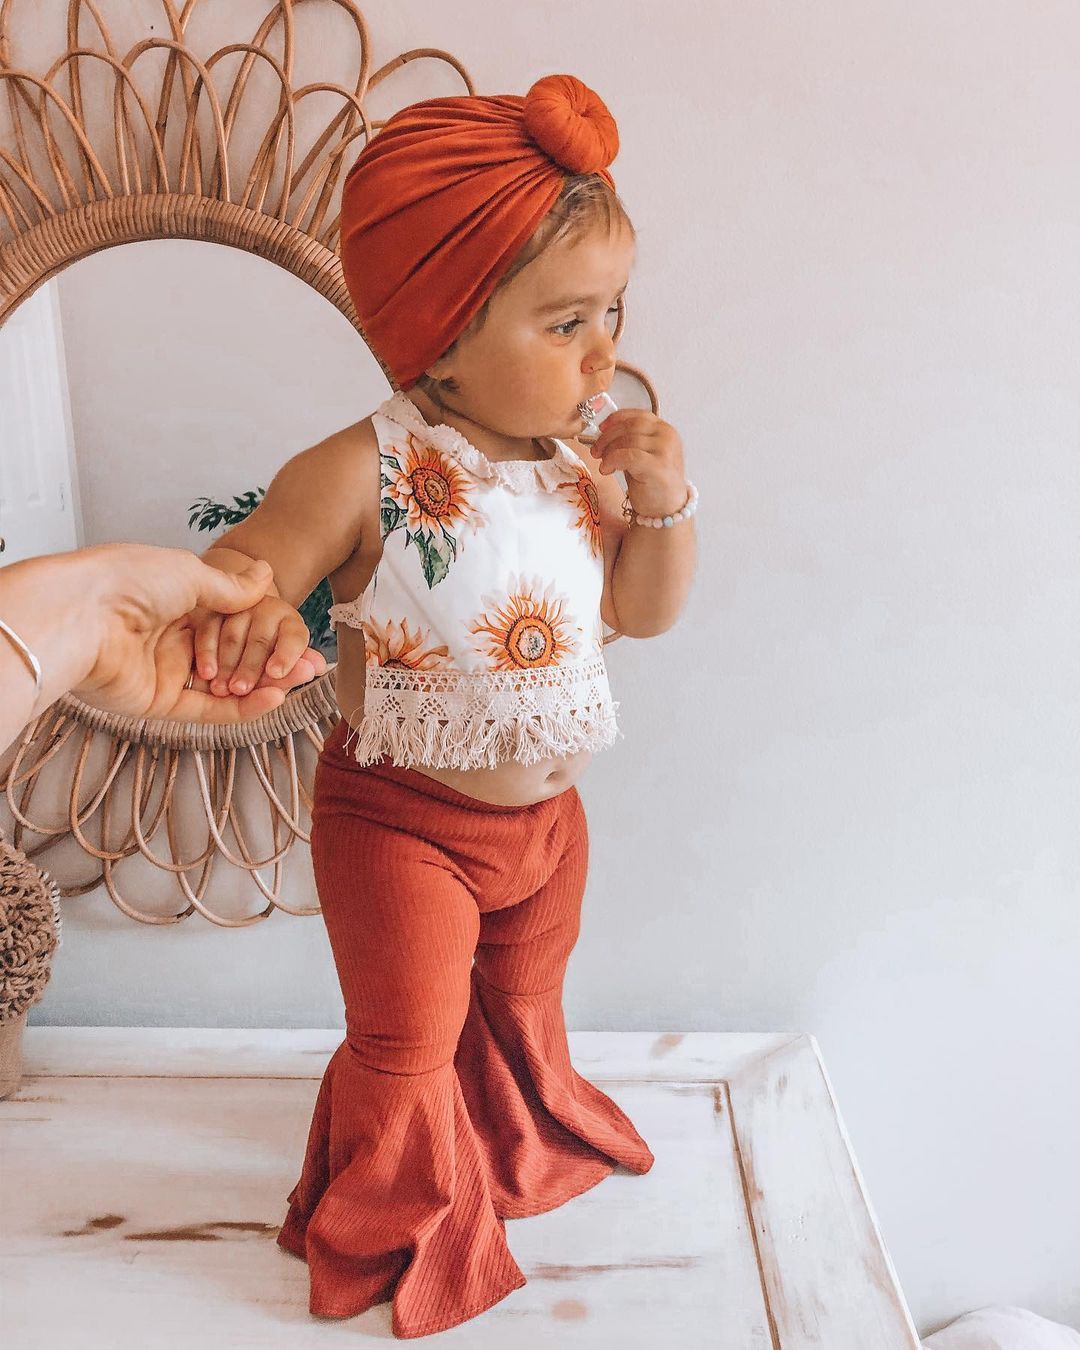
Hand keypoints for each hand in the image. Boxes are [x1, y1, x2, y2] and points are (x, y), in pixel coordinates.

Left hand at [71, 544, 325, 722]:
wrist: (81, 616)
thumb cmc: (126, 582)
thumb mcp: (191, 573)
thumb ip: (231, 587)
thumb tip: (265, 576)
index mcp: (175, 599)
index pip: (231, 619)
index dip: (267, 629)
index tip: (300, 637)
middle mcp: (171, 635)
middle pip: (233, 654)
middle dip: (273, 661)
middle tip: (311, 665)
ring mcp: (166, 670)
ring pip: (225, 683)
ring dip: (263, 684)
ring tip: (300, 681)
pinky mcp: (160, 702)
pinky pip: (208, 709)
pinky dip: (241, 707)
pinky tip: (272, 698)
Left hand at [588, 408, 687, 517]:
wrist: (666, 509)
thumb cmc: (651, 483)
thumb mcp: (641, 454)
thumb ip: (630, 439)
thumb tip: (603, 430)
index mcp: (664, 429)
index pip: (637, 415)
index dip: (615, 419)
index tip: (601, 428)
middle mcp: (667, 435)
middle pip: (630, 426)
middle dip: (607, 437)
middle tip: (596, 451)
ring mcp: (665, 450)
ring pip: (627, 440)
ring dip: (609, 451)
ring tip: (603, 464)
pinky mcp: (659, 466)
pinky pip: (628, 455)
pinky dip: (613, 460)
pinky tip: (607, 470)